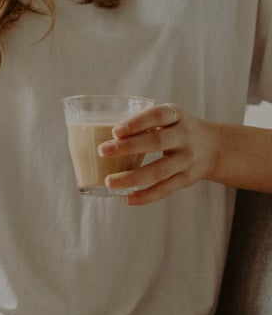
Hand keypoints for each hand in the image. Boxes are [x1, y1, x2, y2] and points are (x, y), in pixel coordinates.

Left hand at [97, 103, 216, 205]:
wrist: (215, 148)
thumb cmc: (177, 129)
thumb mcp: (168, 117)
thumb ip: (143, 122)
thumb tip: (98, 131)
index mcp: (176, 115)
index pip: (158, 115)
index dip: (137, 122)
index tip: (115, 130)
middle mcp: (184, 136)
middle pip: (156, 142)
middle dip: (128, 147)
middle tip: (102, 151)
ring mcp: (186, 159)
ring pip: (159, 170)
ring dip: (132, 177)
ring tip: (109, 181)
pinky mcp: (186, 179)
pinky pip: (165, 189)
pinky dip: (146, 196)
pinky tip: (127, 198)